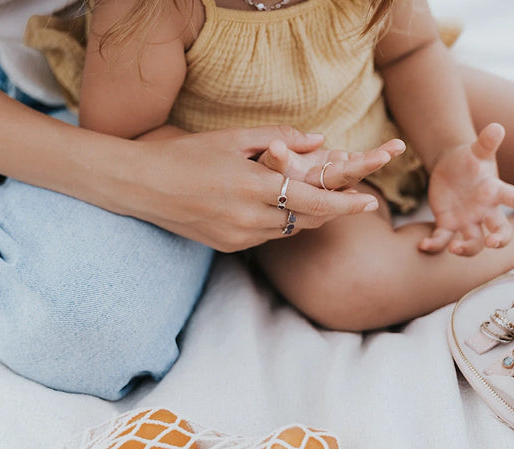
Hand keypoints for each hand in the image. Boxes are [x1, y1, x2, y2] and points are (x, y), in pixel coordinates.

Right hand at [130, 126, 382, 251]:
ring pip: (287, 231)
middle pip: (306, 221)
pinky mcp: (228, 247)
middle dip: (332, 212)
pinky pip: (266, 237)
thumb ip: (277, 137)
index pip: (312, 201)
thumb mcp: (231, 138)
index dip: (344, 204)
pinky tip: (278, 210)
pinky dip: (279, 224)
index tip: (370, 202)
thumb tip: (319, 139)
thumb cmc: (186, 155)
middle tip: (353, 202)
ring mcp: (238, 237)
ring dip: (305, 218)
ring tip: (319, 203)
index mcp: (252, 187)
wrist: (144, 187)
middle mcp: (248, 218)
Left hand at [420, 123, 513, 255]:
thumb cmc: (469, 159)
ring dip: (465, 249)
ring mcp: (467, 221)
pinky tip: (422, 245)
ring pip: (473, 243)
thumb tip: (497, 127)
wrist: (450, 167)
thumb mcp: (476, 150)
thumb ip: (486, 142)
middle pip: (498, 230)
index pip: (513, 197)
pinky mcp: (447, 224)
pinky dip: (434, 244)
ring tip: (453, 248)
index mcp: (494, 191)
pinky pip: (442, 239)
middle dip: (499, 239)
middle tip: (493, 242)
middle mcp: (484, 211)